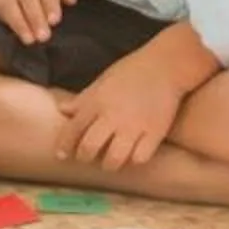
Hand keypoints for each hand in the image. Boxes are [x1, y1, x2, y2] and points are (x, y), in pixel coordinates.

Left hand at [57, 48, 186, 169]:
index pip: (72, 129)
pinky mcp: (156, 132)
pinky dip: (134, 160)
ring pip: (114, 159)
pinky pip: (140, 158)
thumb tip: (61, 109)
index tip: (61, 155)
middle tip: (86, 158)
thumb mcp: (102, 80)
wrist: (167, 64)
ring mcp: (135, 125)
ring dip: (109, 164)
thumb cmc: (132, 71)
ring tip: (110, 161)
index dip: (64, 146)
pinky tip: (133, 156)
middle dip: (84, 158)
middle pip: (89, 148)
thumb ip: (83, 99)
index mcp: (97, 101)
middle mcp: (113, 115)